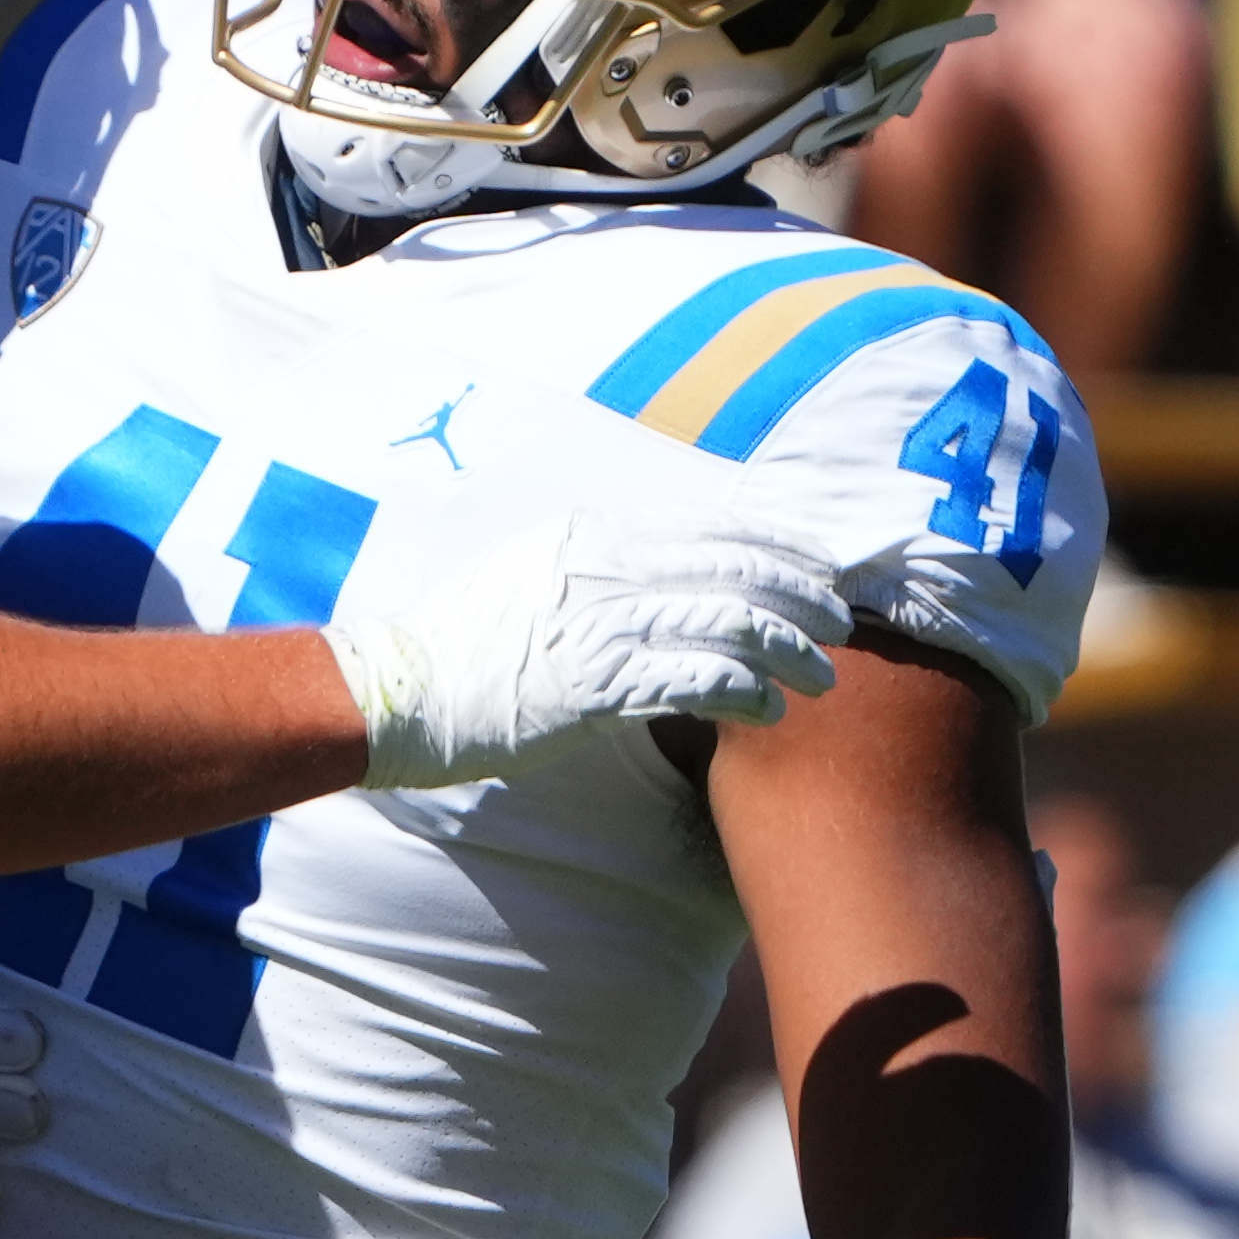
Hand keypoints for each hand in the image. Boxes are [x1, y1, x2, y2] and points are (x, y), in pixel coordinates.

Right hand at [317, 448, 866, 784]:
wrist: (396, 690)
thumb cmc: (465, 648)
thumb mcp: (534, 578)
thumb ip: (600, 573)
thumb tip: (664, 582)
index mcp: (595, 537)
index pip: (712, 527)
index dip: (780, 547)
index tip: (821, 568)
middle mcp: (604, 568)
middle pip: (735, 566)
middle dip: (801, 595)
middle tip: (842, 624)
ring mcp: (598, 623)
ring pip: (728, 622)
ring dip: (788, 651)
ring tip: (821, 677)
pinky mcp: (592, 684)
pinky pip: (695, 680)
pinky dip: (745, 693)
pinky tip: (769, 711)